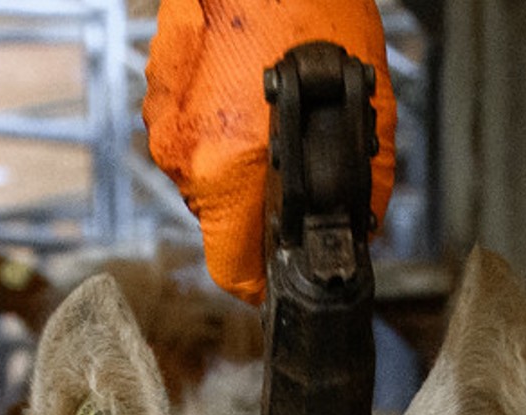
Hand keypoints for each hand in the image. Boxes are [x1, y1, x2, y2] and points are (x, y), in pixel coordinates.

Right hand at [144, 0, 397, 303]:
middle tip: (293, 157)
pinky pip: (189, 134)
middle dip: (256, 201)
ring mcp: (164, 124)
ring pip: (205, 174)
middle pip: (222, 218)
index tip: (275, 274)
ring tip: (270, 111)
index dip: (259, 277)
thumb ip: (366, 182)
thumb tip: (362, 227)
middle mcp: (187, 158)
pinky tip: (245, 88)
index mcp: (231, 173)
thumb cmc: (317, 14)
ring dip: (237, 157)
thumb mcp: (369, 107)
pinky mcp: (157, 94)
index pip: (231, 269)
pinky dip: (216, 123)